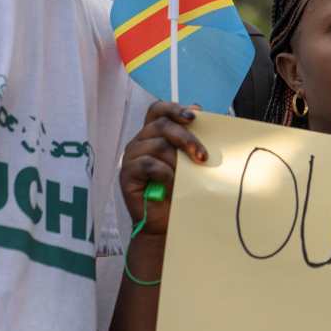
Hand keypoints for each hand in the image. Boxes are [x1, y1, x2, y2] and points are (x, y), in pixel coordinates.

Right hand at [120, 102, 206, 233]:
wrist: (167, 222)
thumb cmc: (180, 190)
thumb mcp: (189, 161)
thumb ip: (191, 137)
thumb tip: (198, 108)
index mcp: (154, 134)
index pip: (158, 110)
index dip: (174, 108)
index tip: (194, 116)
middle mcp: (140, 142)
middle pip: (161, 125)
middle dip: (186, 138)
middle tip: (203, 156)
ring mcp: (132, 157)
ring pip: (157, 144)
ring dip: (177, 160)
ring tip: (185, 176)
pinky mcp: (127, 174)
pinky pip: (148, 164)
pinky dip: (164, 172)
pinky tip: (171, 183)